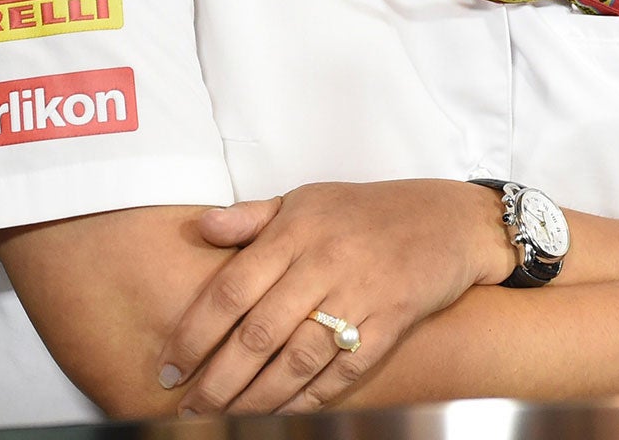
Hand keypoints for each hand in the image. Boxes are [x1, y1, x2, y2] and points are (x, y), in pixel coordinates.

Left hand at [158, 179, 511, 414]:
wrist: (449, 219)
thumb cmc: (367, 211)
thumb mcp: (307, 200)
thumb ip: (252, 218)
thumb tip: (201, 227)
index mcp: (297, 230)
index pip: (232, 288)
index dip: (195, 334)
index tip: (169, 367)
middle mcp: (325, 261)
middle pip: (259, 332)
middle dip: (218, 379)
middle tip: (189, 409)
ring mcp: (362, 293)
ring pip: (297, 359)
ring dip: (256, 398)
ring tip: (227, 419)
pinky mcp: (392, 321)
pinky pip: (343, 371)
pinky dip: (310, 399)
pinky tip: (282, 414)